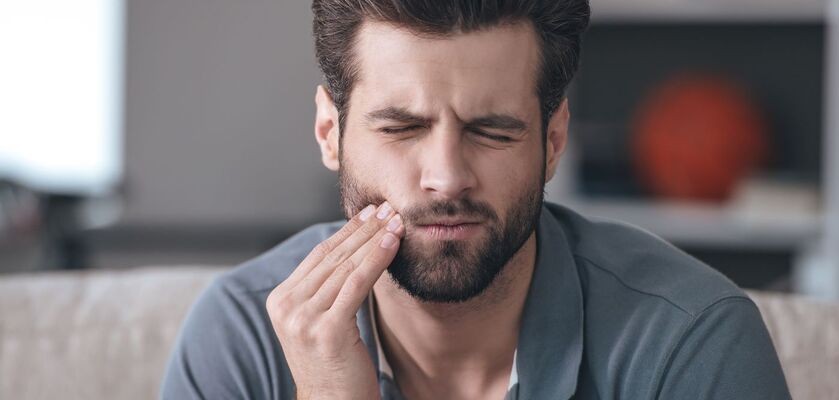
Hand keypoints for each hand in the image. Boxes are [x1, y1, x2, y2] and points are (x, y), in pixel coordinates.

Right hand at [265, 202, 403, 399]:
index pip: (318, 255)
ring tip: (396, 222)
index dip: (347, 231)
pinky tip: (392, 243)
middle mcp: (286, 306)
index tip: (370, 213)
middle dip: (363, 229)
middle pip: (332, 257)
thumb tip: (353, 248)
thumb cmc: (335, 364)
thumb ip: (326, 289)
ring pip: (345, 266)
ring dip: (374, 239)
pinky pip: (356, 284)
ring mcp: (303, 318)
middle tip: (388, 208)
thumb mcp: (321, 320)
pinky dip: (376, 259)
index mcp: (280, 300)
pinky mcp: (326, 330)